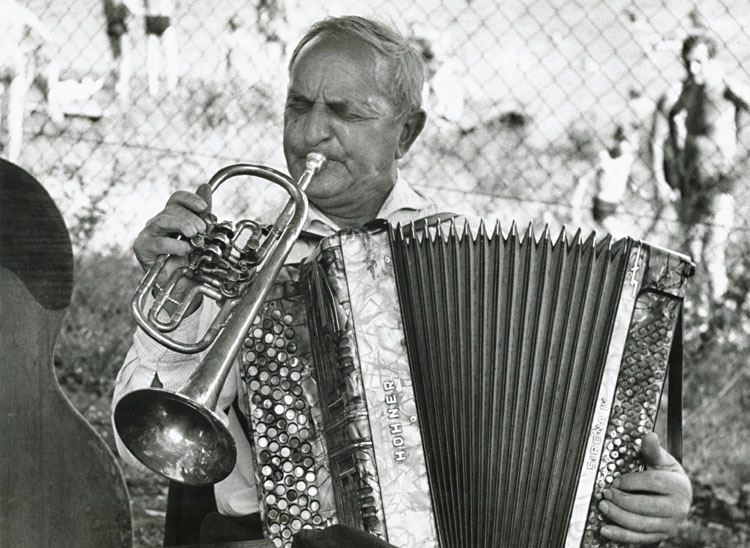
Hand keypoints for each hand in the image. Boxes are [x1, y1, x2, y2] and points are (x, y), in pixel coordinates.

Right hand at [133, 184, 211, 305]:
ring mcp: (149, 233)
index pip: (177, 198)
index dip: (190, 199)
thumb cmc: (188, 258)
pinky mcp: (143, 248)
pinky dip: (174, 245)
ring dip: (182, 225)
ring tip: (194, 235)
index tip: (205, 207)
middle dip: (190, 217)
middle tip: (202, 229)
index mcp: (172, 216)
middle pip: (172, 209)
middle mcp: (159, 222)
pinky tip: (185, 249)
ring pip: (163, 221)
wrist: (180, 284)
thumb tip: (205, 186)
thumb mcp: (199, 235)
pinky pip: (158, 242)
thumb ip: (202, 213)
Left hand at [598, 432, 691, 543]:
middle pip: (646, 506)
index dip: (632, 481)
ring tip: (603, 507)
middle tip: (605, 494)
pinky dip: (621, 535)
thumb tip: (649, 435)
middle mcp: (677, 508)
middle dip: (622, 500)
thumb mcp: (662, 461)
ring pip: (641, 524)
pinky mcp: (661, 535)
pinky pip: (639, 538)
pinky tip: (605, 529)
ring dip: (618, 517)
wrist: (679, 497)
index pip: (654, 483)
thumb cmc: (667, 475)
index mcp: (678, 486)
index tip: (615, 480)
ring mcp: (670, 525)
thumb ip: (653, 450)